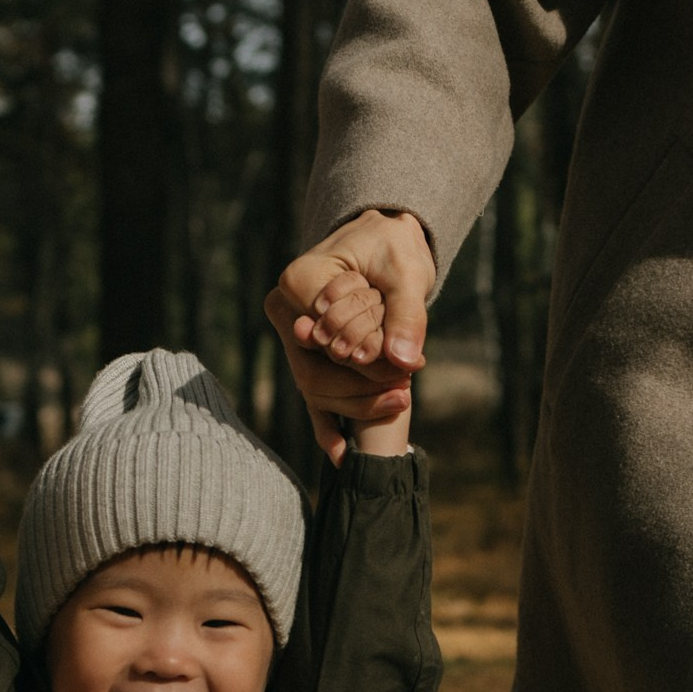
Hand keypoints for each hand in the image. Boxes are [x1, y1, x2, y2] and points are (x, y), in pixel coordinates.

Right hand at [266, 209, 434, 459]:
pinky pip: (311, 396)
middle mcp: (285, 311)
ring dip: (356, 405)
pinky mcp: (304, 353)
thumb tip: (403, 361)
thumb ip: (406, 314)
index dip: (365, 367)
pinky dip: (326, 427)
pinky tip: (341, 456)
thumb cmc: (393, 245)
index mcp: (297, 283)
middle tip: (405, 392)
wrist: (383, 235)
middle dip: (361, 391)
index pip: (326, 344)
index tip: (406, 374)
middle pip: (315, 373)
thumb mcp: (407, 272)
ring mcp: (291, 336)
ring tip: (400, 402)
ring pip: (315, 389)